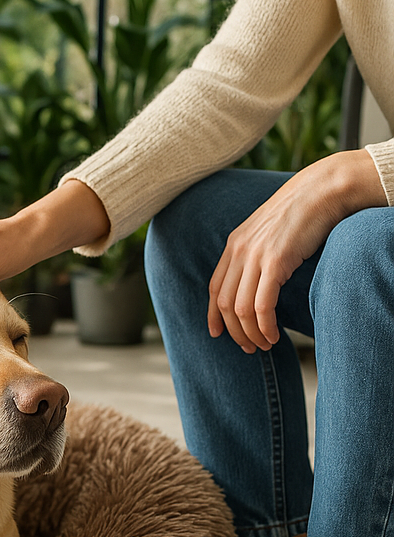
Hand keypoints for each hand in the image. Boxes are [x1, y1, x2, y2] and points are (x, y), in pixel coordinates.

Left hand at [208, 150, 384, 351]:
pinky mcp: (275, 262)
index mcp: (234, 245)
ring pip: (240, 309)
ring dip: (251, 333)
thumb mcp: (269, 233)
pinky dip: (265, 326)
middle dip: (233, 331)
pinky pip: (262, 305)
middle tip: (249, 347)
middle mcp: (239, 252)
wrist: (322, 189)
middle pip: (224, 304)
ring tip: (264, 345)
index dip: (214, 315)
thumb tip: (258, 279)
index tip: (218, 334)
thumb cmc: (302, 212)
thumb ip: (257, 253)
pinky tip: (274, 335)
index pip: (214, 288)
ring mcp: (255, 257)